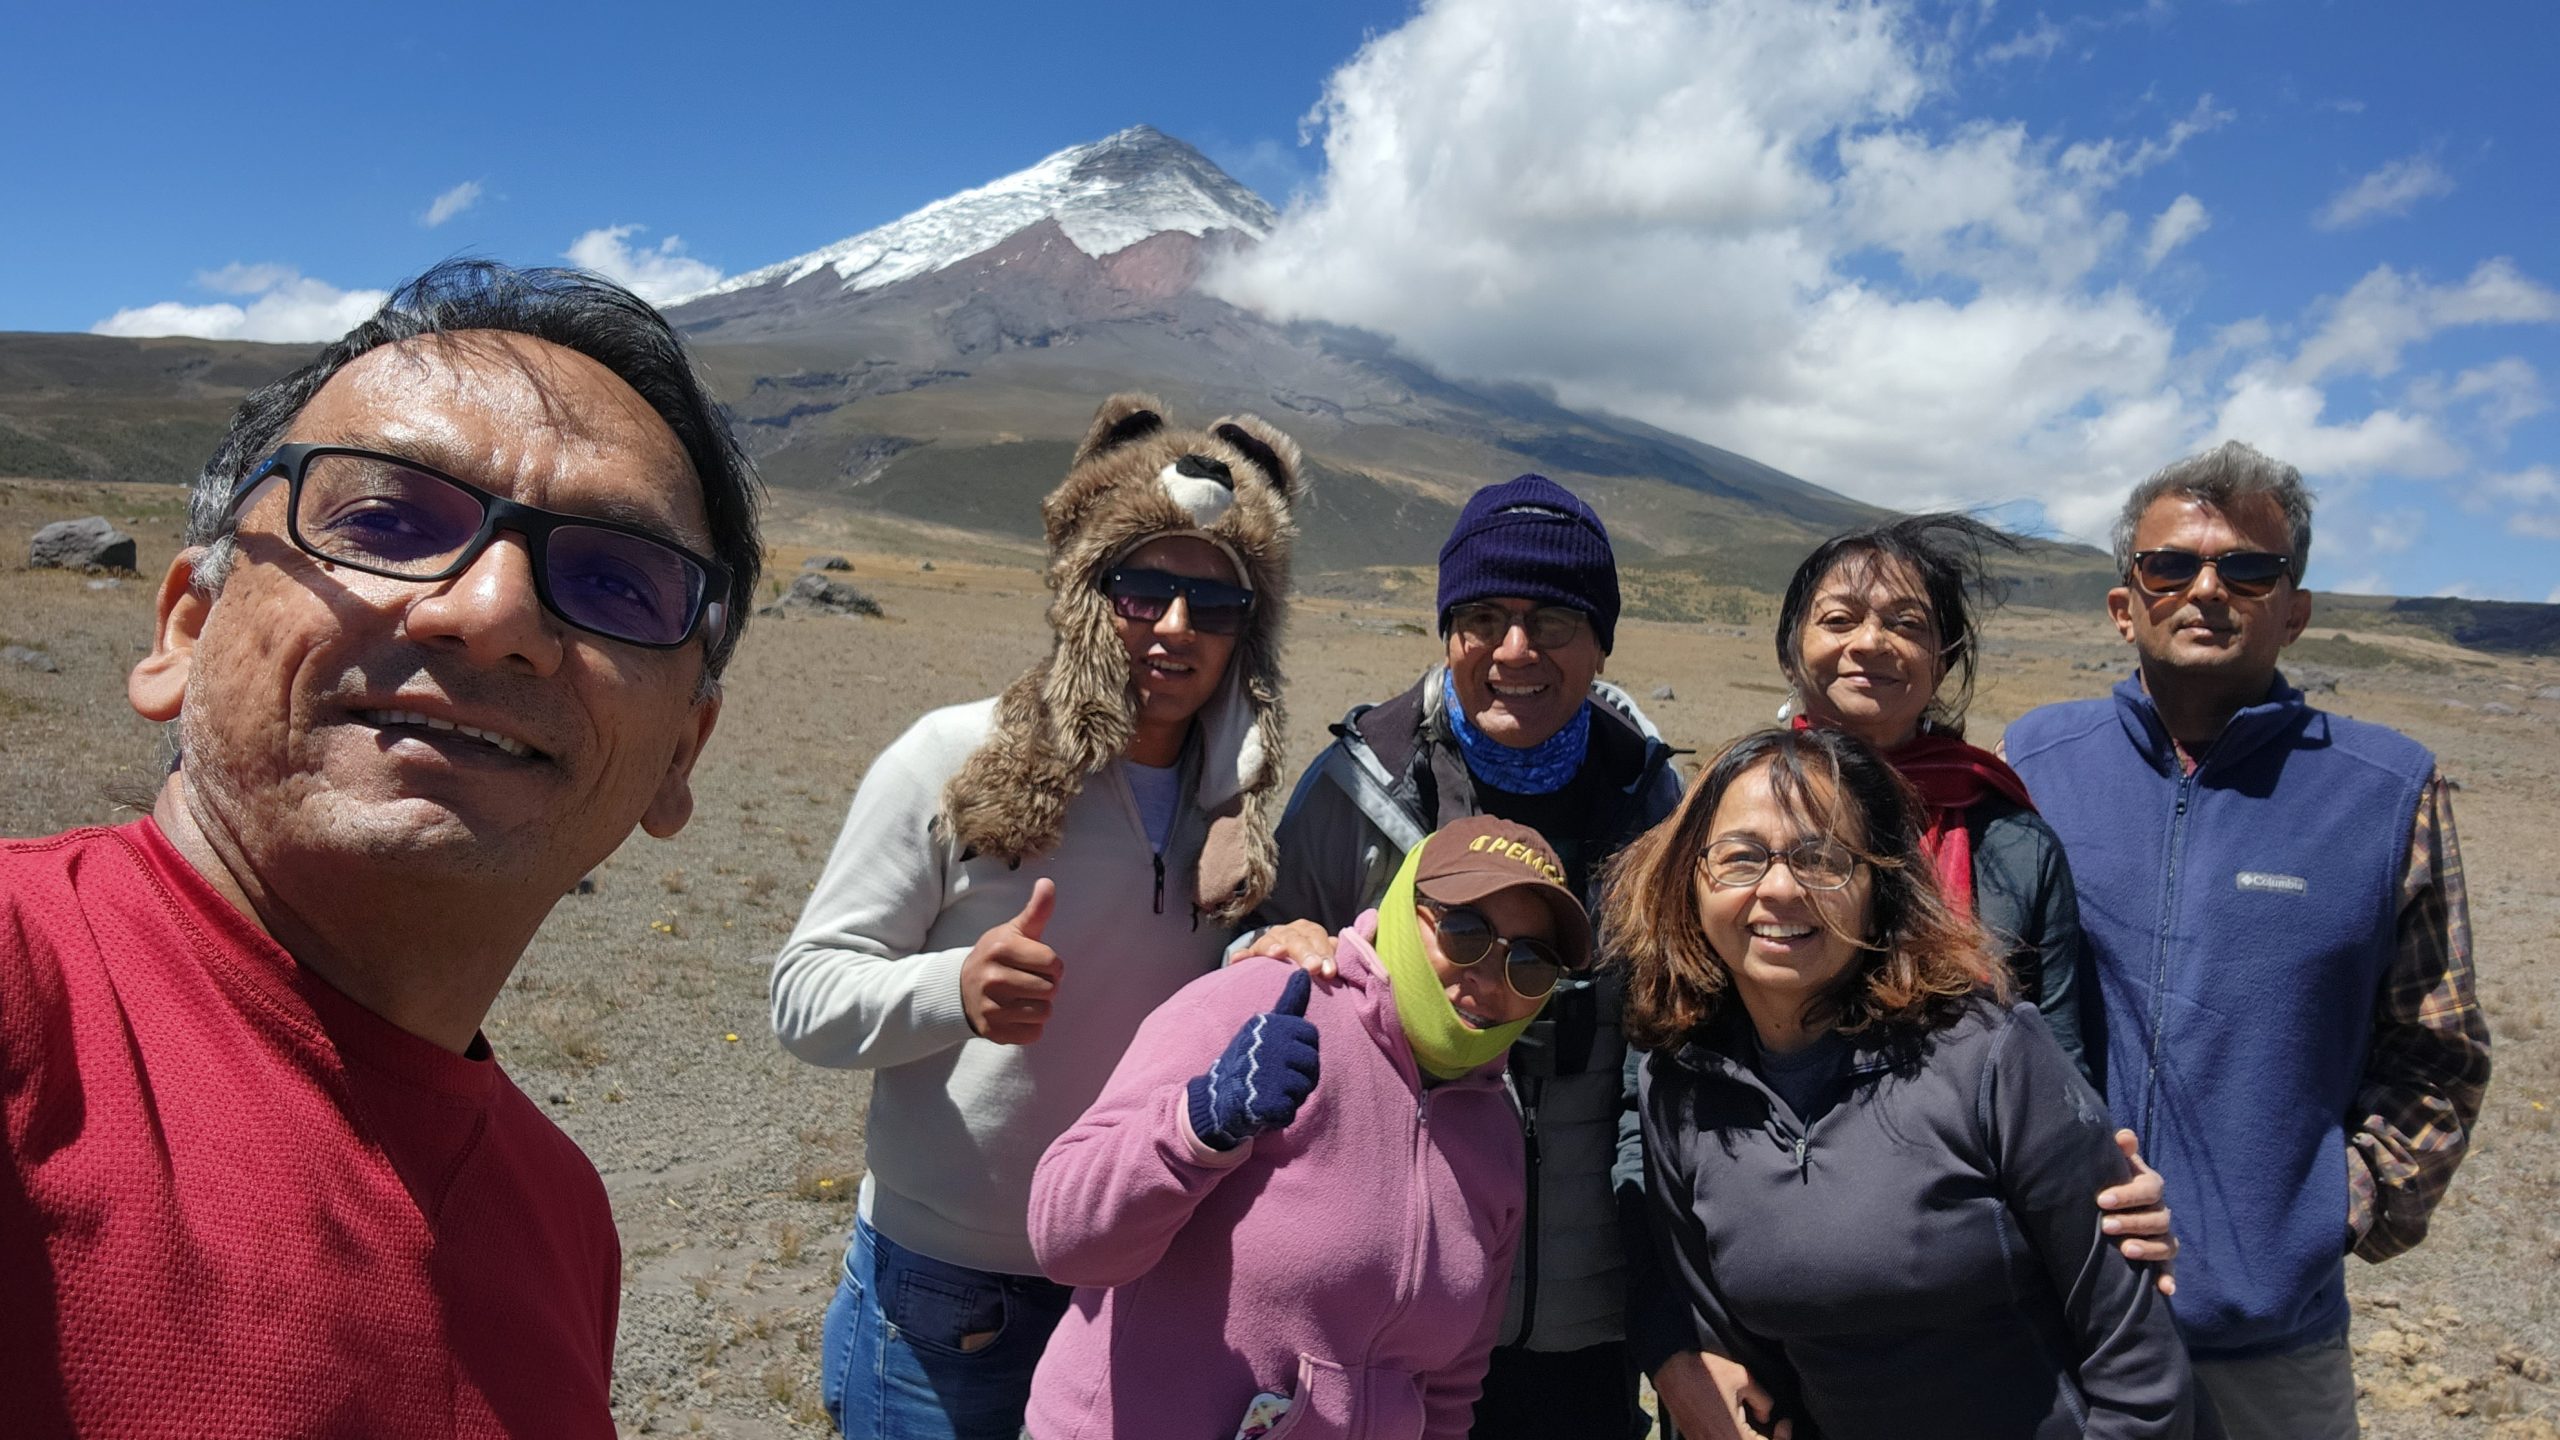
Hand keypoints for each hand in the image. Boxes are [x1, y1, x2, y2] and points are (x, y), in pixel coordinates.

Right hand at [961, 879, 1060, 1045]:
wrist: (959, 989)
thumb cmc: (997, 957)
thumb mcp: (1013, 931)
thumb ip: (1035, 910)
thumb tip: (1048, 882)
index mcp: (1001, 948)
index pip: (1053, 963)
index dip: (1052, 965)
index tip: (1038, 963)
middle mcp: (993, 978)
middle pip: (1051, 989)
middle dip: (1047, 985)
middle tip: (1028, 981)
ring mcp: (990, 1007)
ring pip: (1044, 1012)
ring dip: (1040, 1006)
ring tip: (1023, 997)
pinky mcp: (992, 1031)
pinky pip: (1034, 1034)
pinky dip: (1030, 1027)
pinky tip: (1015, 1014)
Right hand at [1185, 970, 1320, 1150]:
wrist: (1215, 1098)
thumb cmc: (1247, 1061)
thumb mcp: (1265, 1027)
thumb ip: (1290, 1002)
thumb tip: (1304, 971)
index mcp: (1271, 1024)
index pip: (1311, 1036)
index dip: (1301, 1050)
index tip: (1280, 1055)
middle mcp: (1270, 1044)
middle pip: (1312, 1064)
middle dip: (1299, 1075)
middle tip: (1273, 1077)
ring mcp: (1268, 1073)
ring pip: (1304, 1088)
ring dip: (1290, 1095)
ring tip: (1267, 1090)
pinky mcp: (1267, 1101)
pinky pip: (1291, 1109)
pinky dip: (1280, 1113)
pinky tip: (1263, 1107)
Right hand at [1243, 918, 1336, 979]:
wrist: (1288, 961)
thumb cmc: (1312, 962)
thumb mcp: (1324, 956)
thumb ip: (1334, 955)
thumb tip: (1342, 953)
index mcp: (1307, 931)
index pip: (1317, 936)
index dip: (1324, 952)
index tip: (1329, 971)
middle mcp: (1288, 932)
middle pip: (1296, 939)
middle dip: (1305, 953)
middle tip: (1313, 968)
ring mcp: (1269, 942)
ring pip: (1270, 942)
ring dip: (1273, 947)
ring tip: (1277, 953)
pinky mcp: (1253, 954)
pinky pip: (1247, 955)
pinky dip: (1243, 956)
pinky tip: (1238, 960)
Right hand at [1652, 1351, 1791, 1439]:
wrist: (1672, 1369)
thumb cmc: (1705, 1373)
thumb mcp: (1743, 1379)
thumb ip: (1763, 1401)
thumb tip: (1766, 1415)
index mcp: (1735, 1438)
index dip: (1783, 1438)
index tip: (1784, 1422)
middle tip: (1776, 1427)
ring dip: (1748, 1437)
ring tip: (1756, 1425)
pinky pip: (1722, 1438)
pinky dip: (1733, 1435)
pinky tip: (1737, 1425)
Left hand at [2096, 1127, 2178, 1295]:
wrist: (2113, 1203)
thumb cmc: (2111, 1180)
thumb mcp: (2115, 1164)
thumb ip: (2120, 1151)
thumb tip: (2123, 1136)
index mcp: (2150, 1186)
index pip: (2148, 1188)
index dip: (2127, 1194)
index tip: (2101, 1201)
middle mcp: (2161, 1210)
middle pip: (2158, 1217)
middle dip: (2132, 1222)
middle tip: (2106, 1226)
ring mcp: (2163, 1234)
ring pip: (2166, 1243)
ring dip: (2148, 1248)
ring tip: (2126, 1250)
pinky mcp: (2162, 1257)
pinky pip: (2169, 1267)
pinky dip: (2169, 1278)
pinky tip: (2165, 1289)